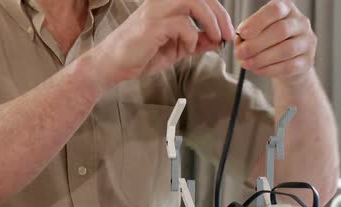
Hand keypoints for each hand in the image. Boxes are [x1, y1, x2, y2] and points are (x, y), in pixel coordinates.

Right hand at [89, 0, 233, 88]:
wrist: (112, 66)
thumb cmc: (138, 56)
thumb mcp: (175, 49)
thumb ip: (195, 42)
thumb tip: (216, 40)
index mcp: (167, 4)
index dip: (219, 12)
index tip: (228, 32)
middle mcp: (161, 3)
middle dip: (220, 16)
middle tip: (227, 35)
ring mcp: (156, 11)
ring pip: (194, 2)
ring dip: (210, 21)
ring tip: (215, 39)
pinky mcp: (152, 25)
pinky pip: (183, 24)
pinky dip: (191, 38)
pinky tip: (187, 48)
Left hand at [235, 0, 315, 87]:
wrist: (286, 62)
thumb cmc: (267, 42)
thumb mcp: (255, 32)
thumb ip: (246, 33)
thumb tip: (239, 40)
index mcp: (286, 9)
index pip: (275, 10)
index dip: (258, 21)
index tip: (242, 33)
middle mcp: (301, 23)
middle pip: (281, 30)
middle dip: (256, 44)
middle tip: (240, 53)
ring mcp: (307, 42)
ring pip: (286, 50)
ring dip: (261, 58)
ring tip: (246, 63)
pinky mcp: (307, 61)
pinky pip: (288, 66)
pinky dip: (268, 69)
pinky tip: (257, 70)